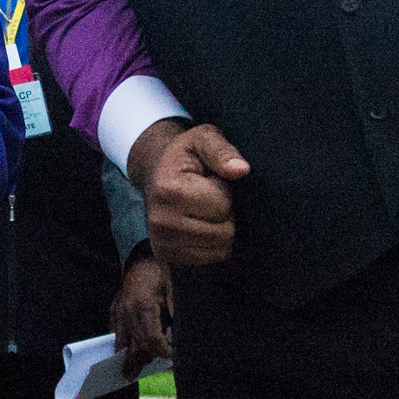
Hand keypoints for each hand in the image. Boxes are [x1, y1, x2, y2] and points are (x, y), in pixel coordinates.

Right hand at [108, 252, 174, 368]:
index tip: (172, 357)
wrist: (141, 254)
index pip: (152, 338)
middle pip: (137, 343)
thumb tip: (180, 335)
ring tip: (129, 374)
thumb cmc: (161, 269)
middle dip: (144, 360)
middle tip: (147, 375)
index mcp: (143, 304)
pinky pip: (117, 331)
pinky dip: (121, 344)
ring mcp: (118, 308)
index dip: (163, 351)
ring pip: (124, 341)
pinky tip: (124, 354)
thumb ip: (176, 312)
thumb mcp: (174, 288)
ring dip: (129, 358)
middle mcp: (128, 309)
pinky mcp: (114, 307)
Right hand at [129, 118, 249, 266]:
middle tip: (206, 197)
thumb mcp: (204, 139)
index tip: (208, 180)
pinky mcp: (166, 255)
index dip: (223, 191)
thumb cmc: (186, 156)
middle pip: (223, 232)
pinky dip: (212, 244)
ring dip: (219, 229)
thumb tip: (241, 169)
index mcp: (168, 190)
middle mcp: (160, 221)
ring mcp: (162, 242)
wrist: (157, 173)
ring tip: (203, 210)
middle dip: (223, 214)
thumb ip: (222, 151)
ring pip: (220, 249)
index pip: (221, 205)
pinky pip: (209, 259)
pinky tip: (199, 225)